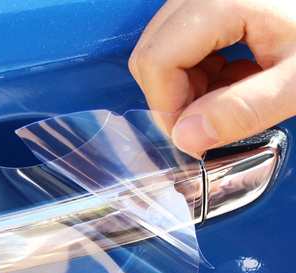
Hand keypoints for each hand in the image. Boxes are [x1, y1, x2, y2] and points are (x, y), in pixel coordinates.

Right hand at [129, 0, 295, 155]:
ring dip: (185, 86)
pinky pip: (179, 44)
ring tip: (230, 93)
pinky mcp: (210, 3)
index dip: (166, 106)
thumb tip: (186, 137)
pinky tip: (232, 77)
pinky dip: (197, 72)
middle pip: (151, 53)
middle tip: (209, 117)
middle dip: (172, 97)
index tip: (192, 134)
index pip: (156, 60)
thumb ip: (243, 110)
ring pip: (161, 51)